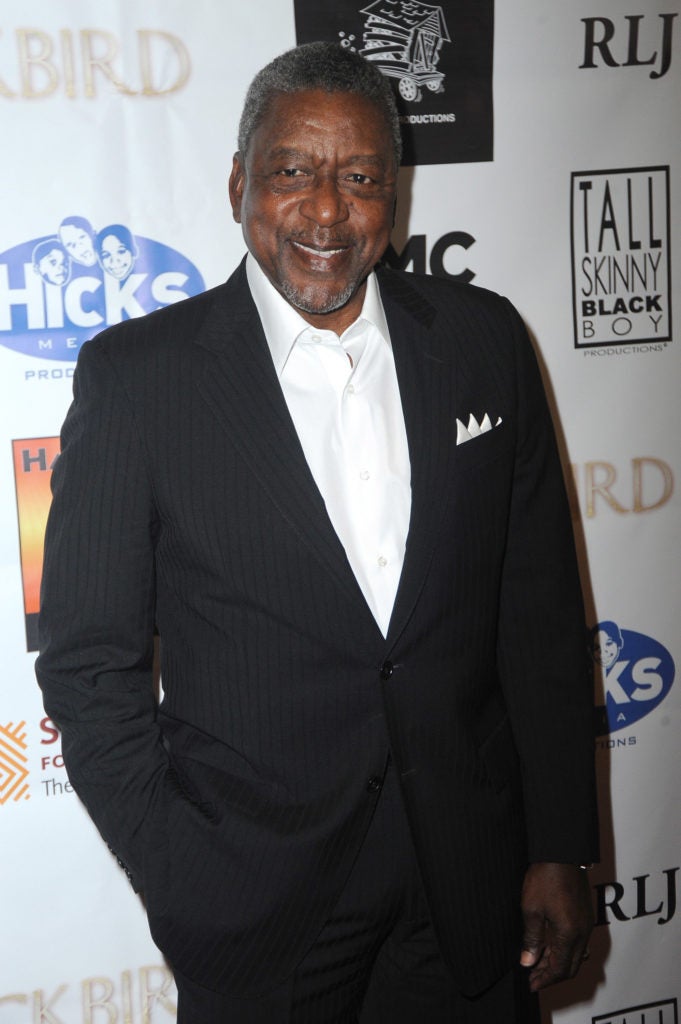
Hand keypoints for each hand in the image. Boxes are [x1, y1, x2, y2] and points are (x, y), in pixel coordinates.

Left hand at [519, 862, 592, 991]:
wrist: (562, 852)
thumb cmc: (544, 878)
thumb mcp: (531, 909)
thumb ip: (531, 938)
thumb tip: (528, 962)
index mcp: (570, 934)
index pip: (560, 969)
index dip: (544, 979)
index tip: (531, 984)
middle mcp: (583, 933)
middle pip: (571, 966)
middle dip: (552, 975)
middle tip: (533, 978)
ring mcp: (587, 923)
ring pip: (577, 955)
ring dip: (559, 962)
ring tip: (539, 963)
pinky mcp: (586, 914)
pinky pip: (579, 941)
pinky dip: (566, 950)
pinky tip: (551, 945)